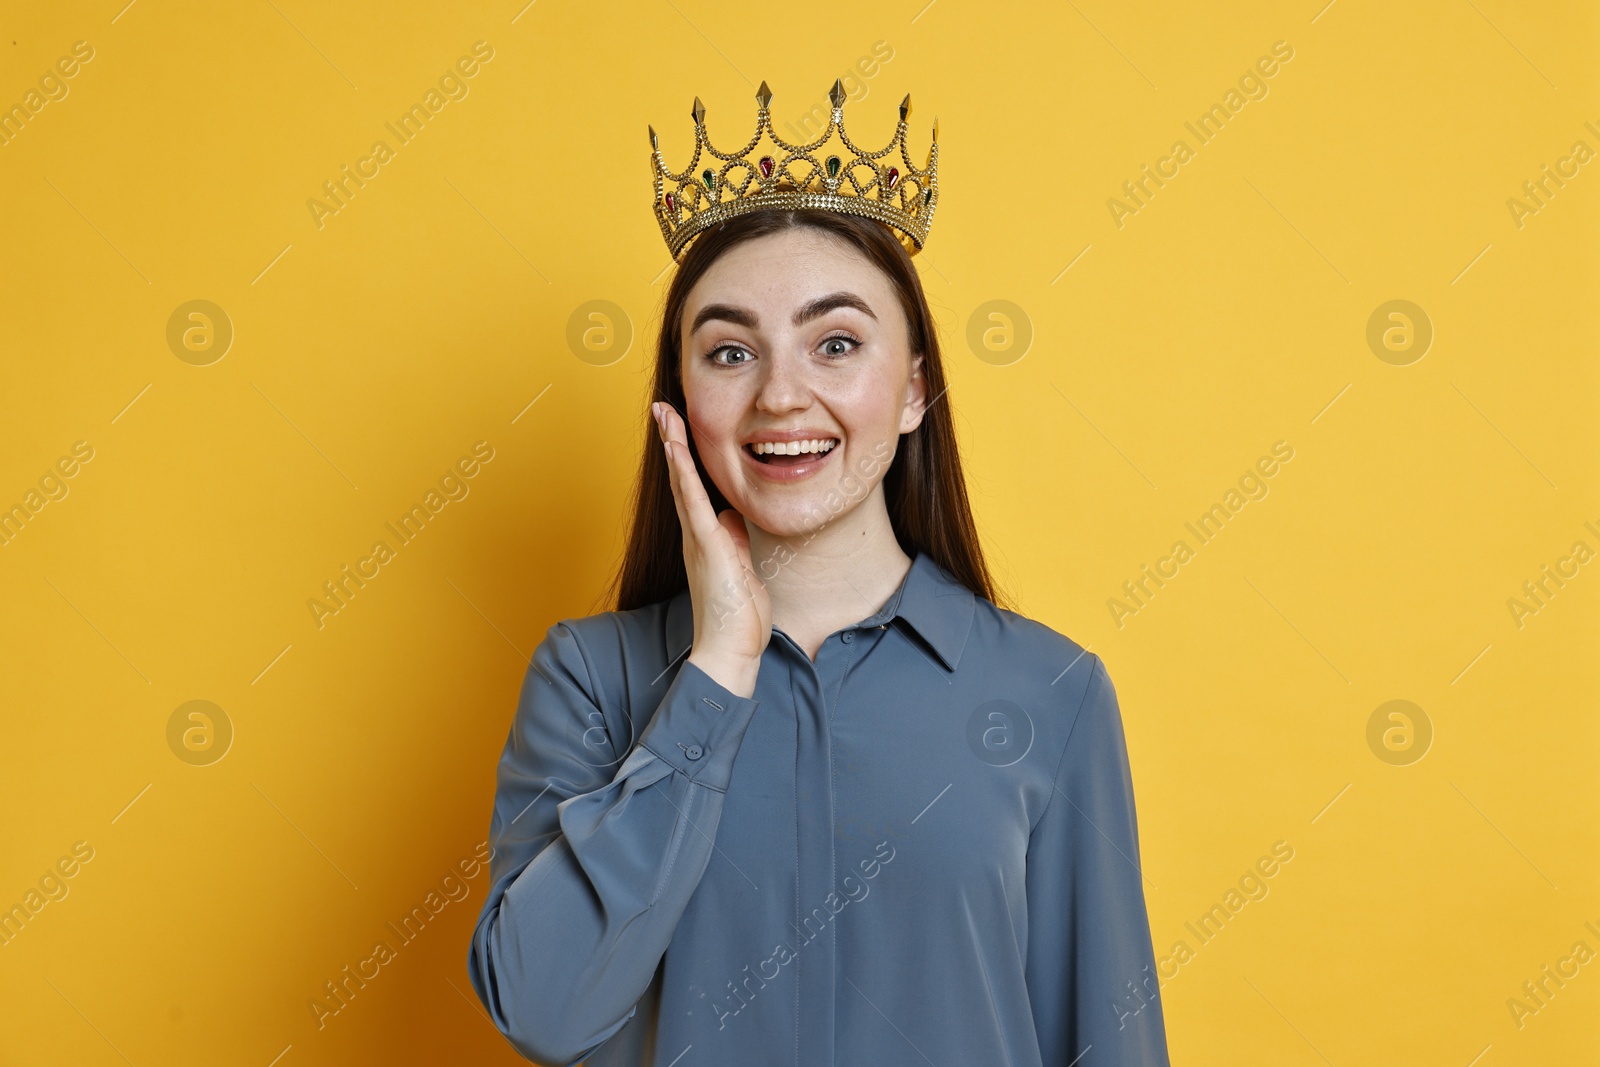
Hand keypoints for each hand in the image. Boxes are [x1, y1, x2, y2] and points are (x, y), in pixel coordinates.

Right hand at [652, 400, 769, 695]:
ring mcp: (698, 538)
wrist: (730, 649)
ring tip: (665, 415)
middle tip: (662, 407)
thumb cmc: (738, 616)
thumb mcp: (742, 567)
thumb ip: (735, 541)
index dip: (685, 455)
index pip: (693, 487)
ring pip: (682, 483)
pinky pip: (693, 504)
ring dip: (674, 447)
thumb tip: (733, 517)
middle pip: (681, 477)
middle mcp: (696, 534)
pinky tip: (677, 450)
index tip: (678, 427)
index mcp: (706, 537)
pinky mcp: (707, 546)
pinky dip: (684, 475)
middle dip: (673, 440)